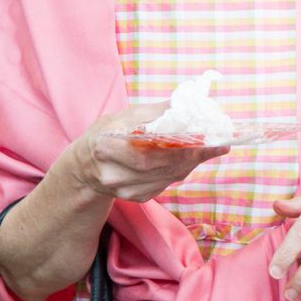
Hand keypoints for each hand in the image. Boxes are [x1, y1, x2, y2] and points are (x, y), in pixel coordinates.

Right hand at [70, 104, 225, 202]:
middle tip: (217, 143)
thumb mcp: (122, 116)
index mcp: (104, 148)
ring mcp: (123, 190)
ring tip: (209, 148)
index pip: (147, 153)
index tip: (207, 139)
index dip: (179, 147)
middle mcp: (112, 174)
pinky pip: (165, 184)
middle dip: (192, 154)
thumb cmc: (105, 134)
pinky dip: (181, 170)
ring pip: (167, 177)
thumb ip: (154, 112)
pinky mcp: (135, 197)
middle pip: (160, 167)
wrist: (83, 167)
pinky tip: (190, 159)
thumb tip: (188, 103)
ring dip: (191, 162)